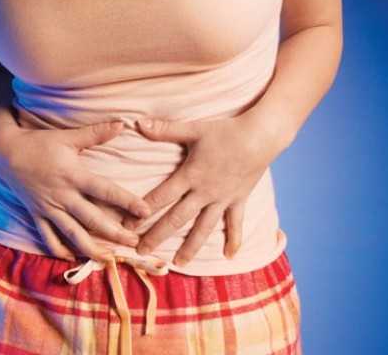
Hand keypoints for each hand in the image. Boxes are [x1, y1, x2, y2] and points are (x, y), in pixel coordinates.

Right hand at [0, 119, 152, 261]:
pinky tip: (74, 259)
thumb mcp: (68, 137)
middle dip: (115, 233)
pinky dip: (60, 250)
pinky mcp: (36, 215)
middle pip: (92, 219)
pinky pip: (48, 238)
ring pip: (72, 234)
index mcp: (73, 176)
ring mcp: (48, 208)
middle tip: (134, 241)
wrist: (4, 152)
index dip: (127, 201)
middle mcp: (62, 196)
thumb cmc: (39, 142)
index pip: (106, 191)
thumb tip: (122, 123)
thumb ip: (96, 133)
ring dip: (91, 248)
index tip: (146, 211)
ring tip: (109, 260)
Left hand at [121, 115, 289, 265]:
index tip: (127, 227)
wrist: (261, 136)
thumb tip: (137, 123)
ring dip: (191, 247)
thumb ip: (165, 130)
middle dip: (158, 236)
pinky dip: (234, 240)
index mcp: (190, 176)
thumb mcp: (194, 129)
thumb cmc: (226, 131)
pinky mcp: (239, 200)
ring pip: (203, 228)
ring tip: (179, 263)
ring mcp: (223, 199)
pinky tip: (230, 257)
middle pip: (177, 219)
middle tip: (142, 252)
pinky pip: (235, 223)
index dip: (142, 212)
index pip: (161, 197)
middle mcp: (204, 192)